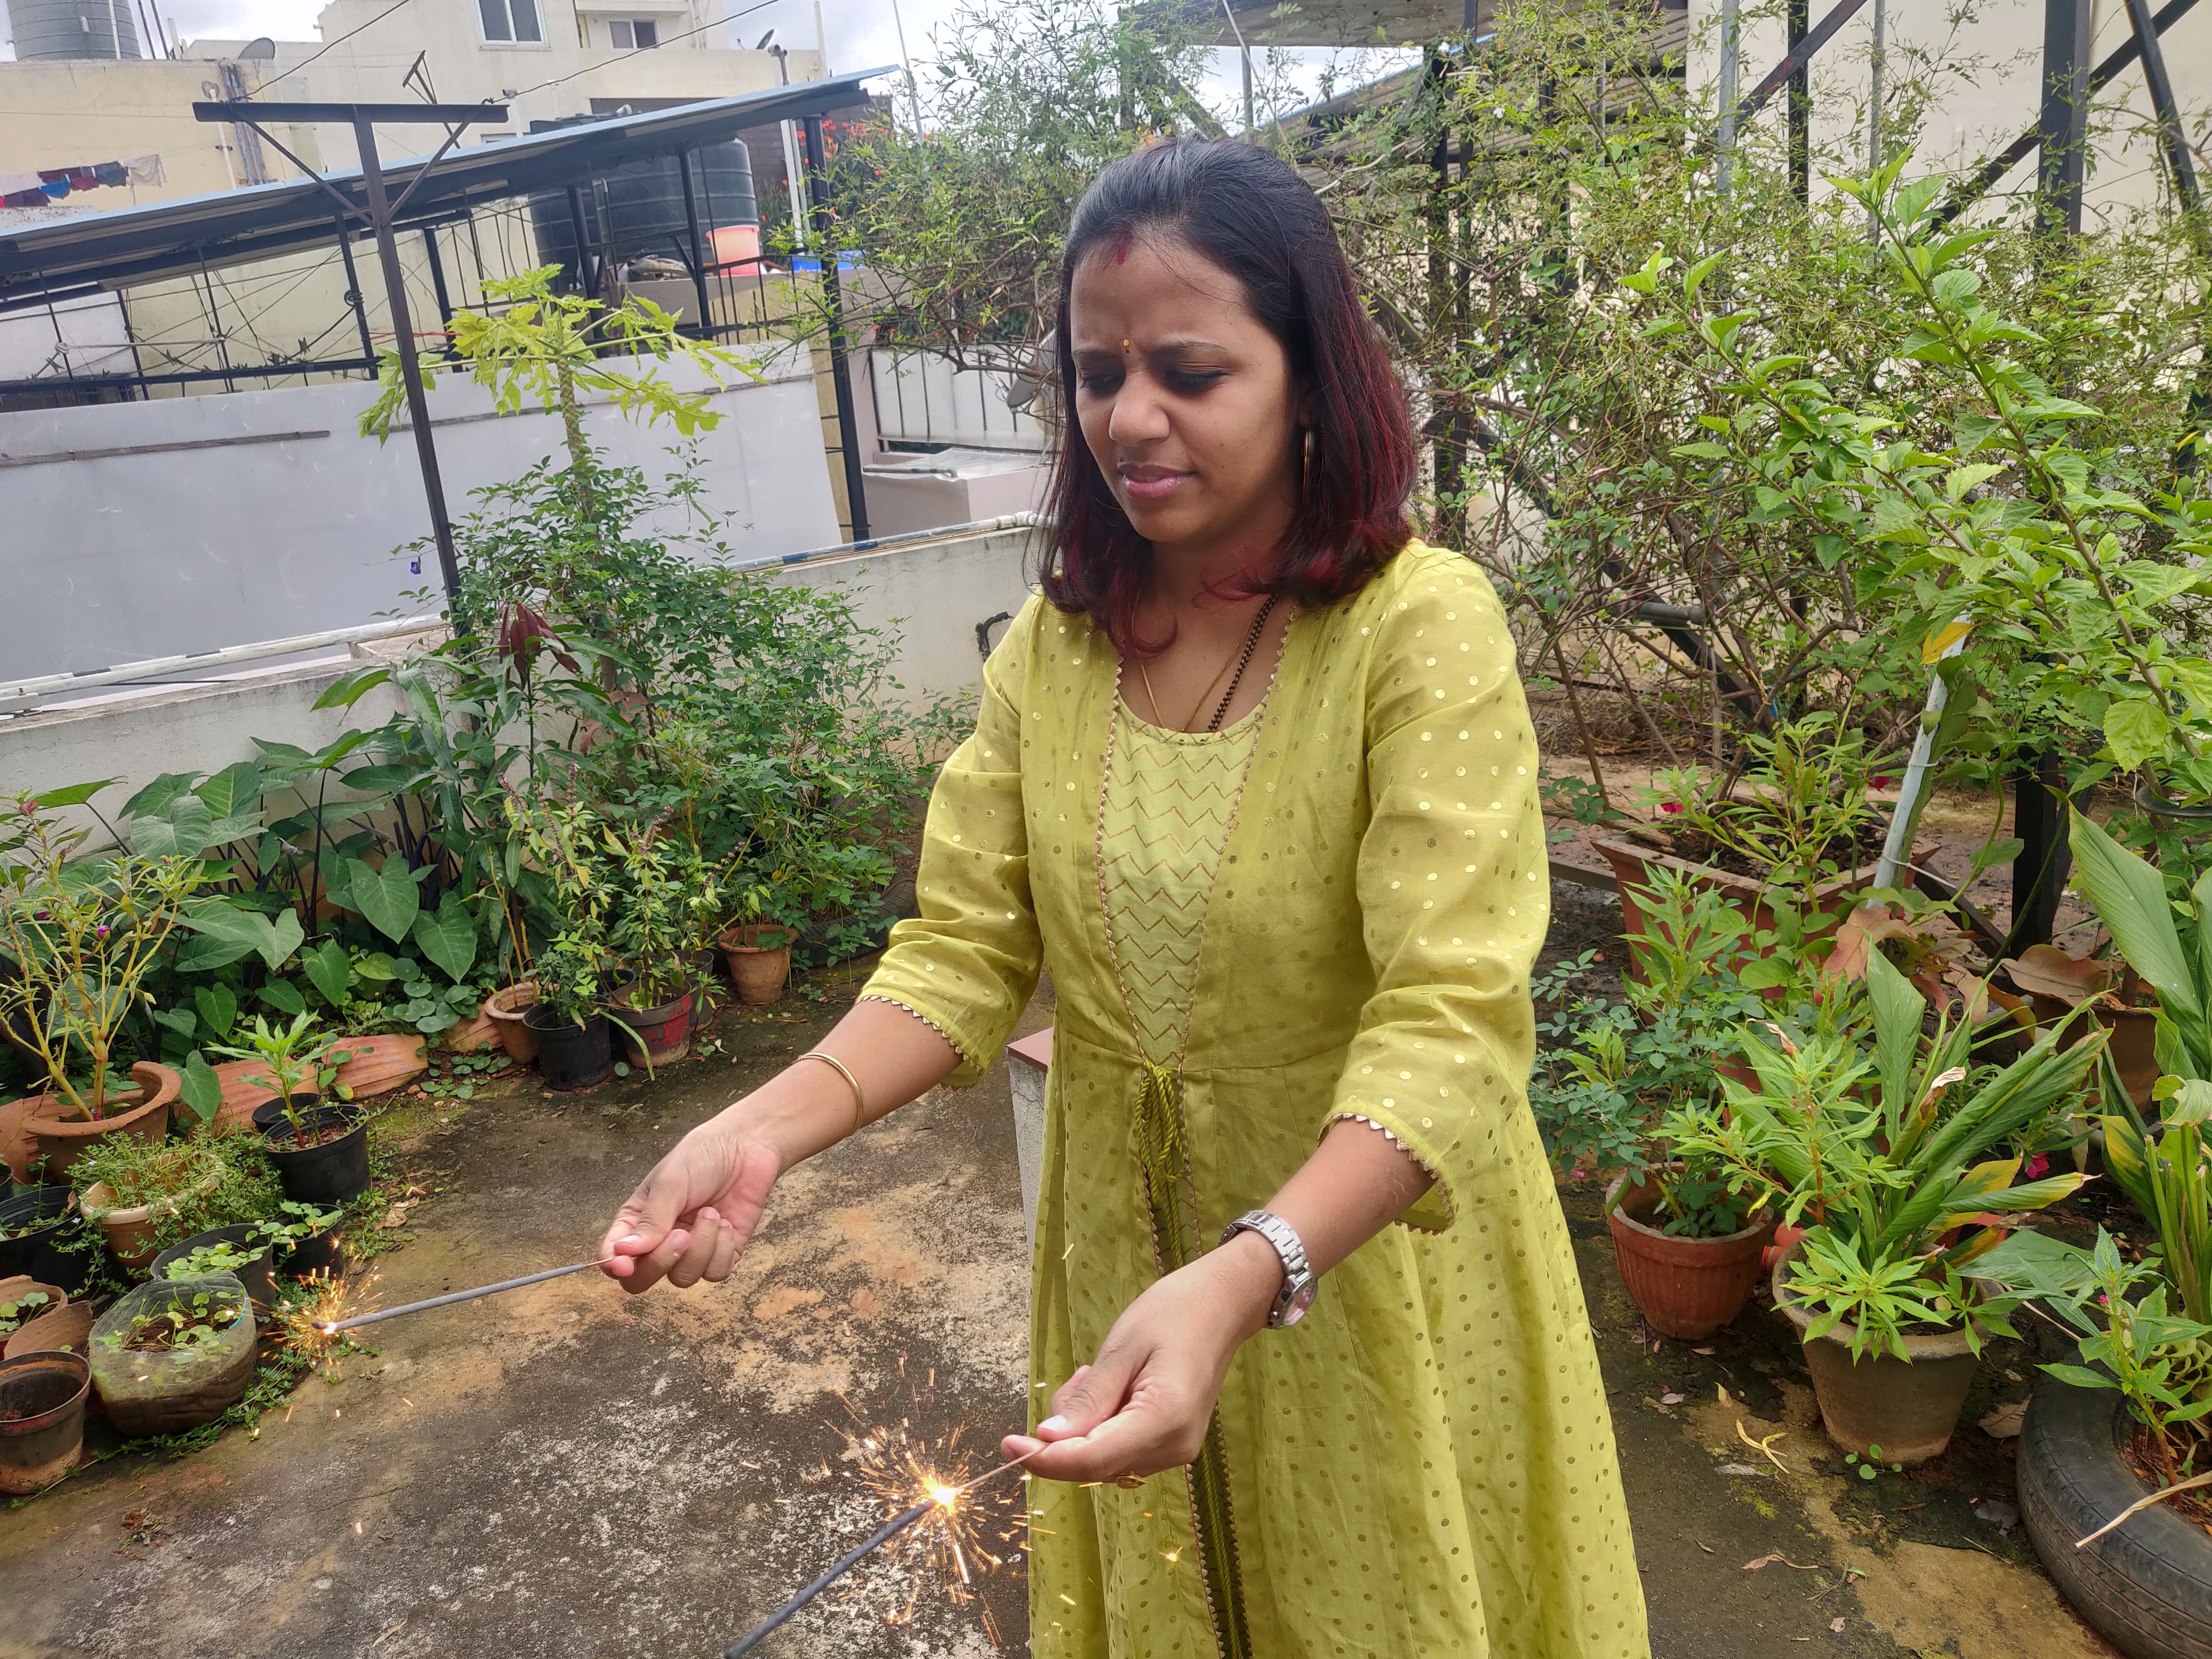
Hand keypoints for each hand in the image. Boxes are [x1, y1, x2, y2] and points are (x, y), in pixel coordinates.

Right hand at [599, 1112, 782, 1293]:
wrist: (747, 1148)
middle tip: (681, 1235)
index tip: (625, 1264)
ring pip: (683, 1277)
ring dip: (701, 1246)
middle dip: (661, 1262)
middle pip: (643, 1279)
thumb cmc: (701, 1157)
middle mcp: (659, 1241)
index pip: (614, 1256)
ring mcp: (690, 1251)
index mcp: (636, 1221)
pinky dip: (723, 1249)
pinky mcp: (721, 1255)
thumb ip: (651, 1219)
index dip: (615, 1266)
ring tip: (711, 1213)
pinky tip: (727, 1223)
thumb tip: (623, 1252)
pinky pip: (715, 1273)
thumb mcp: (671, 1181)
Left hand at [1000, 1233, 1280, 1482]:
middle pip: (1096, 1463)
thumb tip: (1048, 1438)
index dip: (1045, 1458)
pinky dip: (1102, 1424)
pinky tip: (1111, 1386)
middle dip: (1066, 1432)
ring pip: (1104, 1457)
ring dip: (1084, 1425)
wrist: (1222, 1305)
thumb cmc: (1173, 1313)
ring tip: (1097, 1374)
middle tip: (1077, 1376)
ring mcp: (1176, 1450)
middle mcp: (1173, 1447)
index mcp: (1164, 1419)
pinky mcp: (1172, 1444)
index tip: (1007, 1442)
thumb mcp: (1122, 1348)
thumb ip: (1088, 1399)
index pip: (1092, 1459)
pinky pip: (1120, 1448)